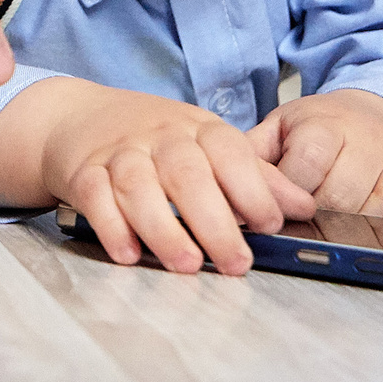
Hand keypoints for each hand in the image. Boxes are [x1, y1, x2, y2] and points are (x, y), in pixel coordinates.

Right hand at [40, 80, 316, 275]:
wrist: (78, 117)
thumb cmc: (154, 138)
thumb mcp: (208, 145)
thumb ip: (256, 177)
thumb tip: (304, 208)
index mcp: (198, 129)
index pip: (230, 152)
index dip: (252, 188)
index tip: (268, 224)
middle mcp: (159, 137)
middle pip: (187, 174)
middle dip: (213, 222)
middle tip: (234, 263)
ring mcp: (119, 153)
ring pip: (139, 186)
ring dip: (163, 228)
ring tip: (186, 264)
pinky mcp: (83, 172)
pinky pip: (95, 197)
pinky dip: (110, 225)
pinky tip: (128, 253)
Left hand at [250, 88, 382, 230]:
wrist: (368, 114)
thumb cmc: (318, 131)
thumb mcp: (278, 129)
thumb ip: (252, 153)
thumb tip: (224, 180)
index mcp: (324, 129)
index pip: (306, 166)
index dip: (290, 192)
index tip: (275, 206)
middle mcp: (365, 145)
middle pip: (345, 193)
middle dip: (324, 214)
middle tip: (310, 222)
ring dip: (374, 221)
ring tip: (353, 233)